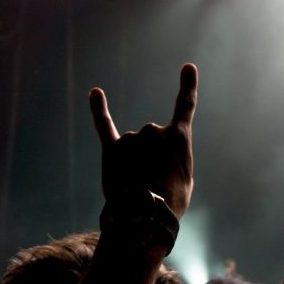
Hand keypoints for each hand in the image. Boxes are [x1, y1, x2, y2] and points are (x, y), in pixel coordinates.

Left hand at [90, 64, 196, 217]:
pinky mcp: (112, 149)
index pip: (186, 105)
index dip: (188, 85)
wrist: (144, 216)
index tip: (187, 67)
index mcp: (178, 137)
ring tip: (138, 186)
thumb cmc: (171, 202)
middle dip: (154, 158)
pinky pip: (104, 124)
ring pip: (134, 146)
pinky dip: (98, 108)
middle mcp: (153, 131)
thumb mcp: (184, 180)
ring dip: (136, 163)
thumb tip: (155, 156)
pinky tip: (95, 93)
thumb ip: (173, 160)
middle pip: (154, 138)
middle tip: (155, 183)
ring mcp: (132, 139)